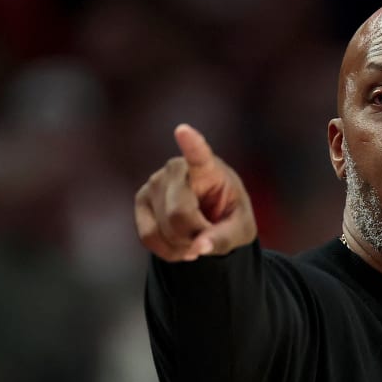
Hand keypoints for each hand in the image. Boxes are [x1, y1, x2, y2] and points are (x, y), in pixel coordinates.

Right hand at [134, 124, 256, 260]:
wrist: (210, 218)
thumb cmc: (229, 216)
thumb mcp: (241, 229)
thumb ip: (224, 238)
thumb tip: (198, 249)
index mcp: (208, 167)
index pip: (199, 154)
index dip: (191, 144)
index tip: (183, 131)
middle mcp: (176, 169)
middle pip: (179, 215)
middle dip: (196, 236)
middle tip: (208, 235)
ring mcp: (154, 182)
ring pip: (164, 230)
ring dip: (183, 246)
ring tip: (196, 237)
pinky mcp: (141, 200)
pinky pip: (148, 236)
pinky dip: (167, 250)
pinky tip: (180, 245)